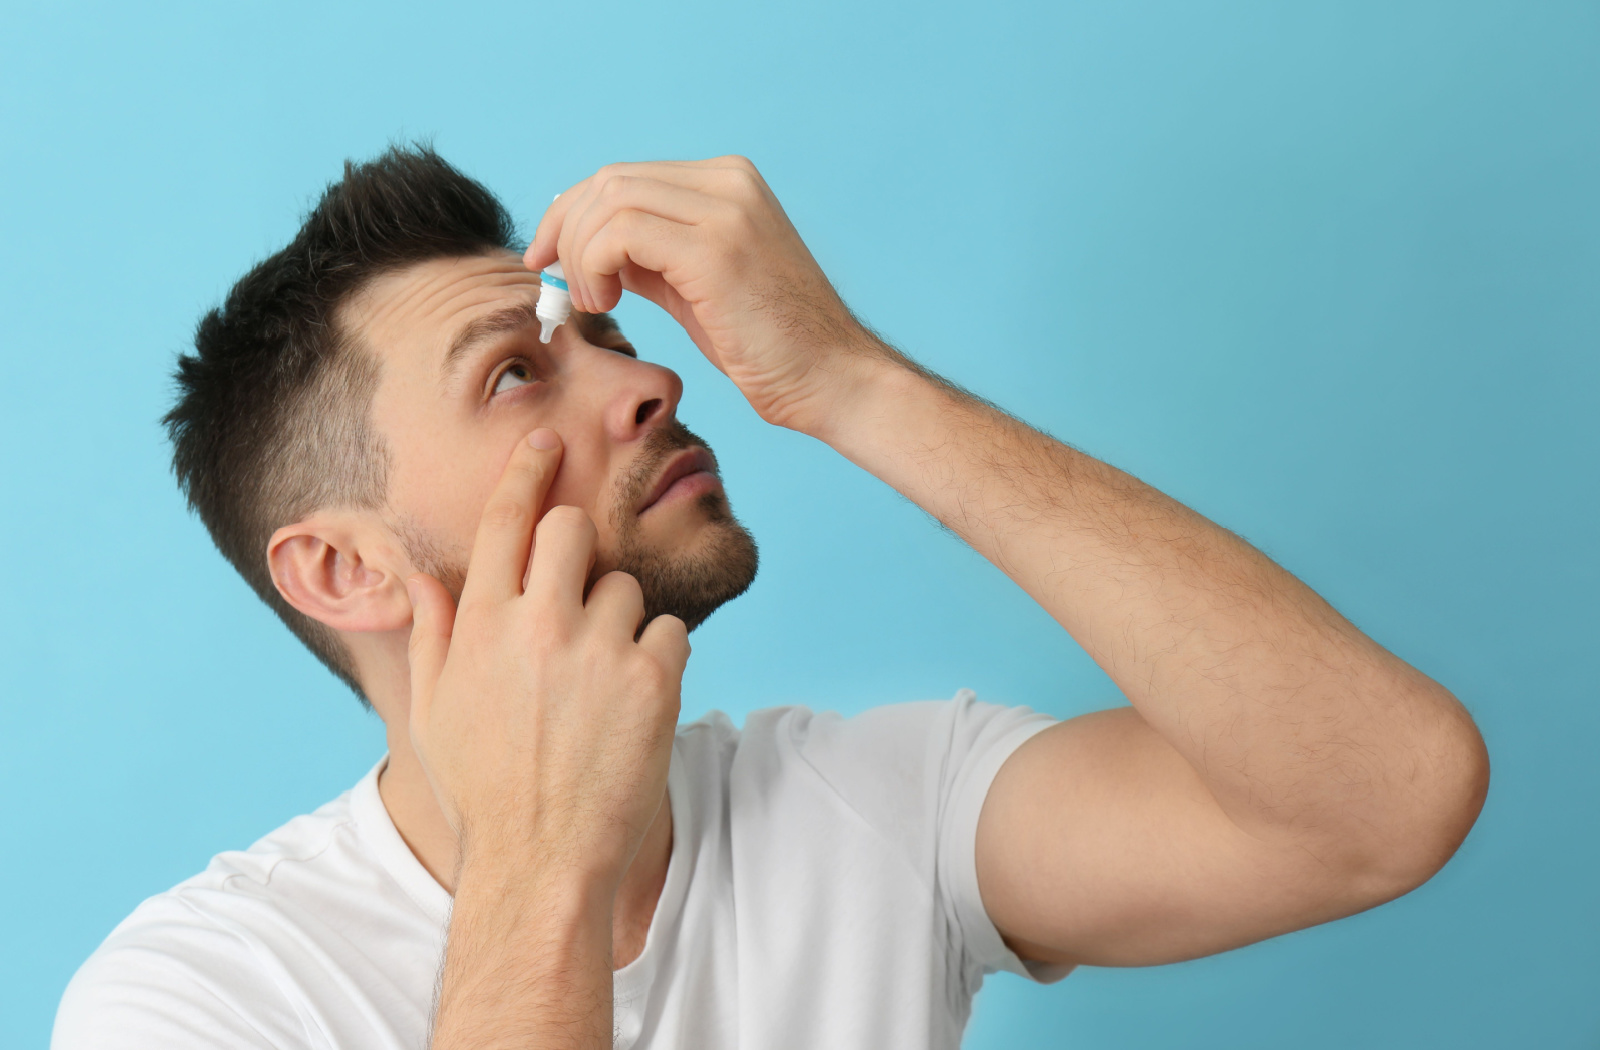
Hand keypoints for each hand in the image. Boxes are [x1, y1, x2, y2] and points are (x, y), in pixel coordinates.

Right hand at [404, 428, 689, 885]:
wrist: (543, 859)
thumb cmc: (484, 788)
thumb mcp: (436, 712)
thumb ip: (434, 633)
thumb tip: (421, 575)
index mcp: (483, 624)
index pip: (506, 520)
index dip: (527, 470)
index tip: (547, 440)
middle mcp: (539, 623)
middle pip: (573, 529)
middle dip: (578, 551)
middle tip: (578, 600)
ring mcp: (599, 648)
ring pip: (625, 587)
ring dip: (618, 621)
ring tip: (599, 685)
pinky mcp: (653, 678)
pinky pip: (670, 631)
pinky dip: (658, 659)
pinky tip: (633, 703)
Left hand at [524, 157, 890, 433]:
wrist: (834, 380)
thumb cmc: (769, 347)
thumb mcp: (696, 288)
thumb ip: (649, 257)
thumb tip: (586, 248)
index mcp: (727, 183)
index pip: (623, 177)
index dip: (571, 215)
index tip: (546, 259)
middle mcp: (728, 183)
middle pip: (609, 181)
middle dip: (564, 231)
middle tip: (554, 286)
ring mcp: (726, 210)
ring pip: (608, 202)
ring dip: (579, 255)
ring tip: (592, 303)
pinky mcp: (716, 249)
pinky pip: (620, 234)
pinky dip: (594, 266)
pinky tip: (606, 302)